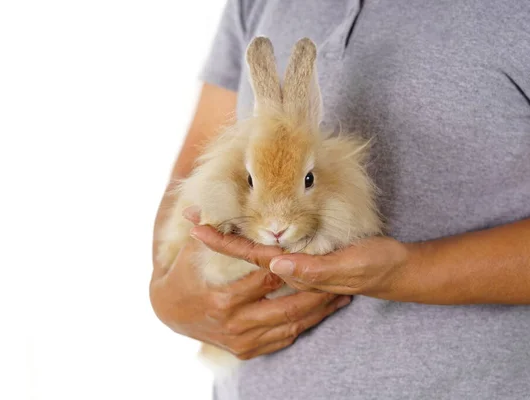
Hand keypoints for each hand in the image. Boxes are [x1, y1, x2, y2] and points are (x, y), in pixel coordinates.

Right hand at [149, 211, 351, 359]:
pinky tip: (321, 313)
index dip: (294, 266)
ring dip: (318, 312)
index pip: (268, 279)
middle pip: (288, 307)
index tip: (315, 253)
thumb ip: (206, 231)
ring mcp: (243, 340)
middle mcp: (236, 324)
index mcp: (225, 299)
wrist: (171, 314)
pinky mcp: (247, 351)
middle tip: (341, 279)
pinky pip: (283, 339)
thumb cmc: (183, 278)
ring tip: (341, 296)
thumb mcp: (190, 254)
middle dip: (317, 294)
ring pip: (291, 326)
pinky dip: (304, 327)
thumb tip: (199, 206)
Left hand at [190, 224, 414, 299]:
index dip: (222, 241)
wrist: (392, 270)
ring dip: (228, 236)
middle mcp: (288, 268)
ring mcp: (294, 264)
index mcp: (294, 269)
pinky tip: (240, 232)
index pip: (250, 255)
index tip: (195, 227)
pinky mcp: (303, 258)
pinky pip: (269, 251)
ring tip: (205, 221)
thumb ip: (313, 271)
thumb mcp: (347, 266)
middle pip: (244, 253)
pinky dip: (250, 241)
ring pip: (254, 252)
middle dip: (216, 236)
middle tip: (190, 216)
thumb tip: (275, 265)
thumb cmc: (372, 266)